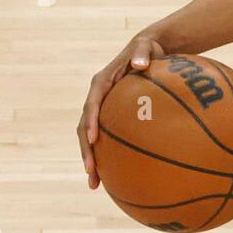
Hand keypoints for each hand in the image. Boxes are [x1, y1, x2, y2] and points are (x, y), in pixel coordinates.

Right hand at [77, 34, 165, 188]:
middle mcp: (97, 98)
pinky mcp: (111, 118)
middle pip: (84, 128)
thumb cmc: (147, 49)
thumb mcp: (145, 47)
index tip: (93, 140)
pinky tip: (115, 178)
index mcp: (101, 83)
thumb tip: (140, 64)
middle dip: (86, 151)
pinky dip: (107, 157)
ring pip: (90, 138)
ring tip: (95, 184)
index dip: (91, 122)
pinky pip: (107, 139)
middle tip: (91, 172)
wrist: (147, 51)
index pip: (92, 104)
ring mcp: (102, 109)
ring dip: (91, 160)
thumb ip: (142, 53)